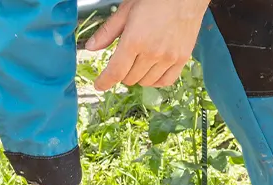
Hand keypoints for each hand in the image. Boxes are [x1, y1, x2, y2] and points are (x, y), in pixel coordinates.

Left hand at [86, 0, 210, 89]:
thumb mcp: (126, 11)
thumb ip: (107, 32)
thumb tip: (90, 47)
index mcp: (134, 40)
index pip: (115, 72)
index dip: (104, 82)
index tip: (99, 85)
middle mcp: (152, 52)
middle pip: (129, 78)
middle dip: (122, 73)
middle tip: (123, 61)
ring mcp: (169, 57)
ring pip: (146, 82)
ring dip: (138, 77)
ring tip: (138, 63)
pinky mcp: (182, 58)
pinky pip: (166, 81)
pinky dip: (156, 81)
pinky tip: (152, 72)